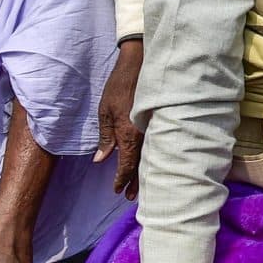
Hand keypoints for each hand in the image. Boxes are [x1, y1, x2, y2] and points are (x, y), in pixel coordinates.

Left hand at [95, 39, 144, 197]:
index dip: (121, 179)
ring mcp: (155, 128)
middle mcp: (144, 135)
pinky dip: (154, 158)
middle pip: (141, 165)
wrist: (141, 65)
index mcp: (128, 134)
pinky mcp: (161, 122)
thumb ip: (105, 137)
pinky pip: (158, 145)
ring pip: (151, 157)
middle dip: (135, 182)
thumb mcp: (104, 111)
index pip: (126, 164)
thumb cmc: (118, 87)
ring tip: (141, 187)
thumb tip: (101, 159)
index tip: (117, 190)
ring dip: (146, 173)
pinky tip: (153, 164)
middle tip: (131, 196)